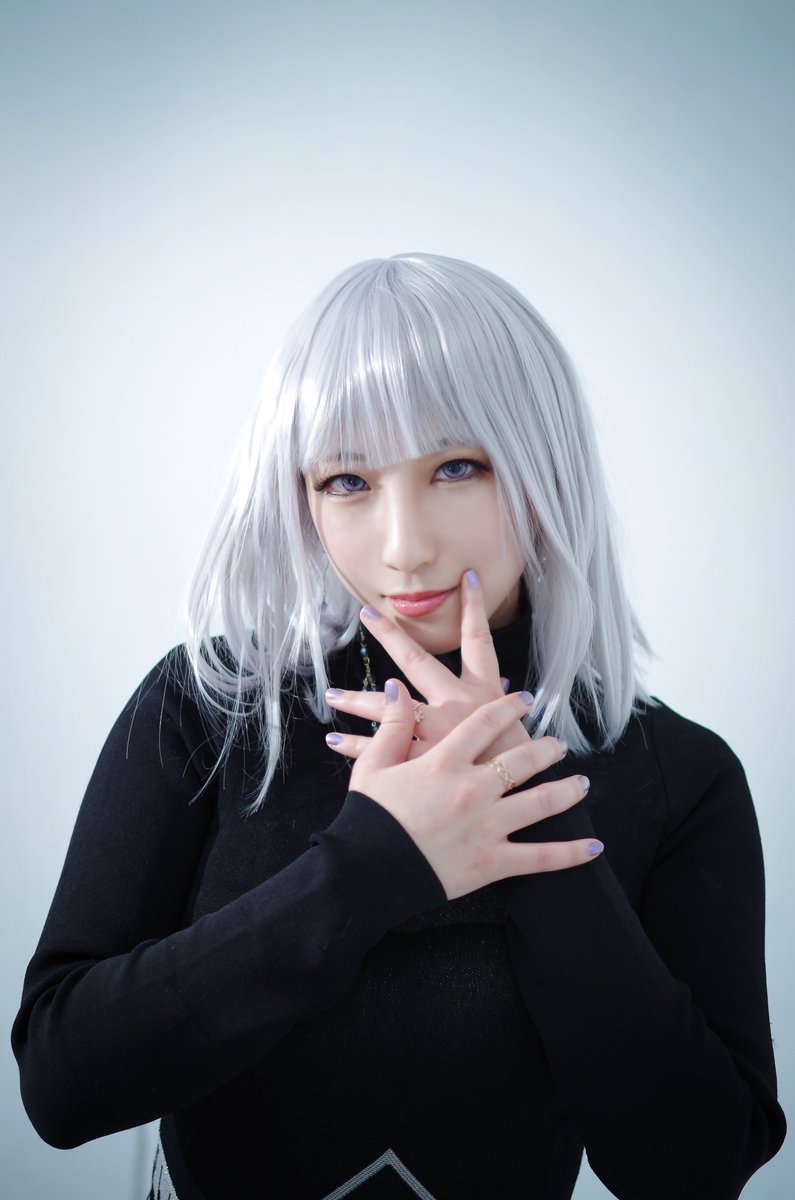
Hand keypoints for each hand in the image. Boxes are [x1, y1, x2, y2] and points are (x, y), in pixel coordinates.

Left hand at [326, 569, 529, 760]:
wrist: (516, 805)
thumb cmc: (521, 768)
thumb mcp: (515, 731)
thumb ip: (499, 707)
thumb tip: (501, 686)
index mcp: (484, 695)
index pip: (480, 641)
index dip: (475, 608)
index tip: (468, 577)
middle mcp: (456, 705)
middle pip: (418, 661)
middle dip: (391, 634)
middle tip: (366, 612)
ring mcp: (435, 732)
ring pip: (388, 708)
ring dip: (357, 700)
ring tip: (331, 695)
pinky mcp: (419, 760)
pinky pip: (381, 750)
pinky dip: (356, 746)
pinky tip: (334, 741)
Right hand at [347, 679, 598, 899]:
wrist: (366, 872)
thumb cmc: (368, 817)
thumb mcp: (373, 764)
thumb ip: (392, 724)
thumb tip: (395, 686)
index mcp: (445, 762)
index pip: (486, 723)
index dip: (509, 707)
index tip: (524, 700)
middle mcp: (474, 788)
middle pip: (524, 758)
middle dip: (548, 748)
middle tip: (559, 744)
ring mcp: (488, 826)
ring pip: (542, 801)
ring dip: (568, 790)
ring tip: (582, 783)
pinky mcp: (494, 862)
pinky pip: (541, 857)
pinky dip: (570, 854)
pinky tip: (593, 846)